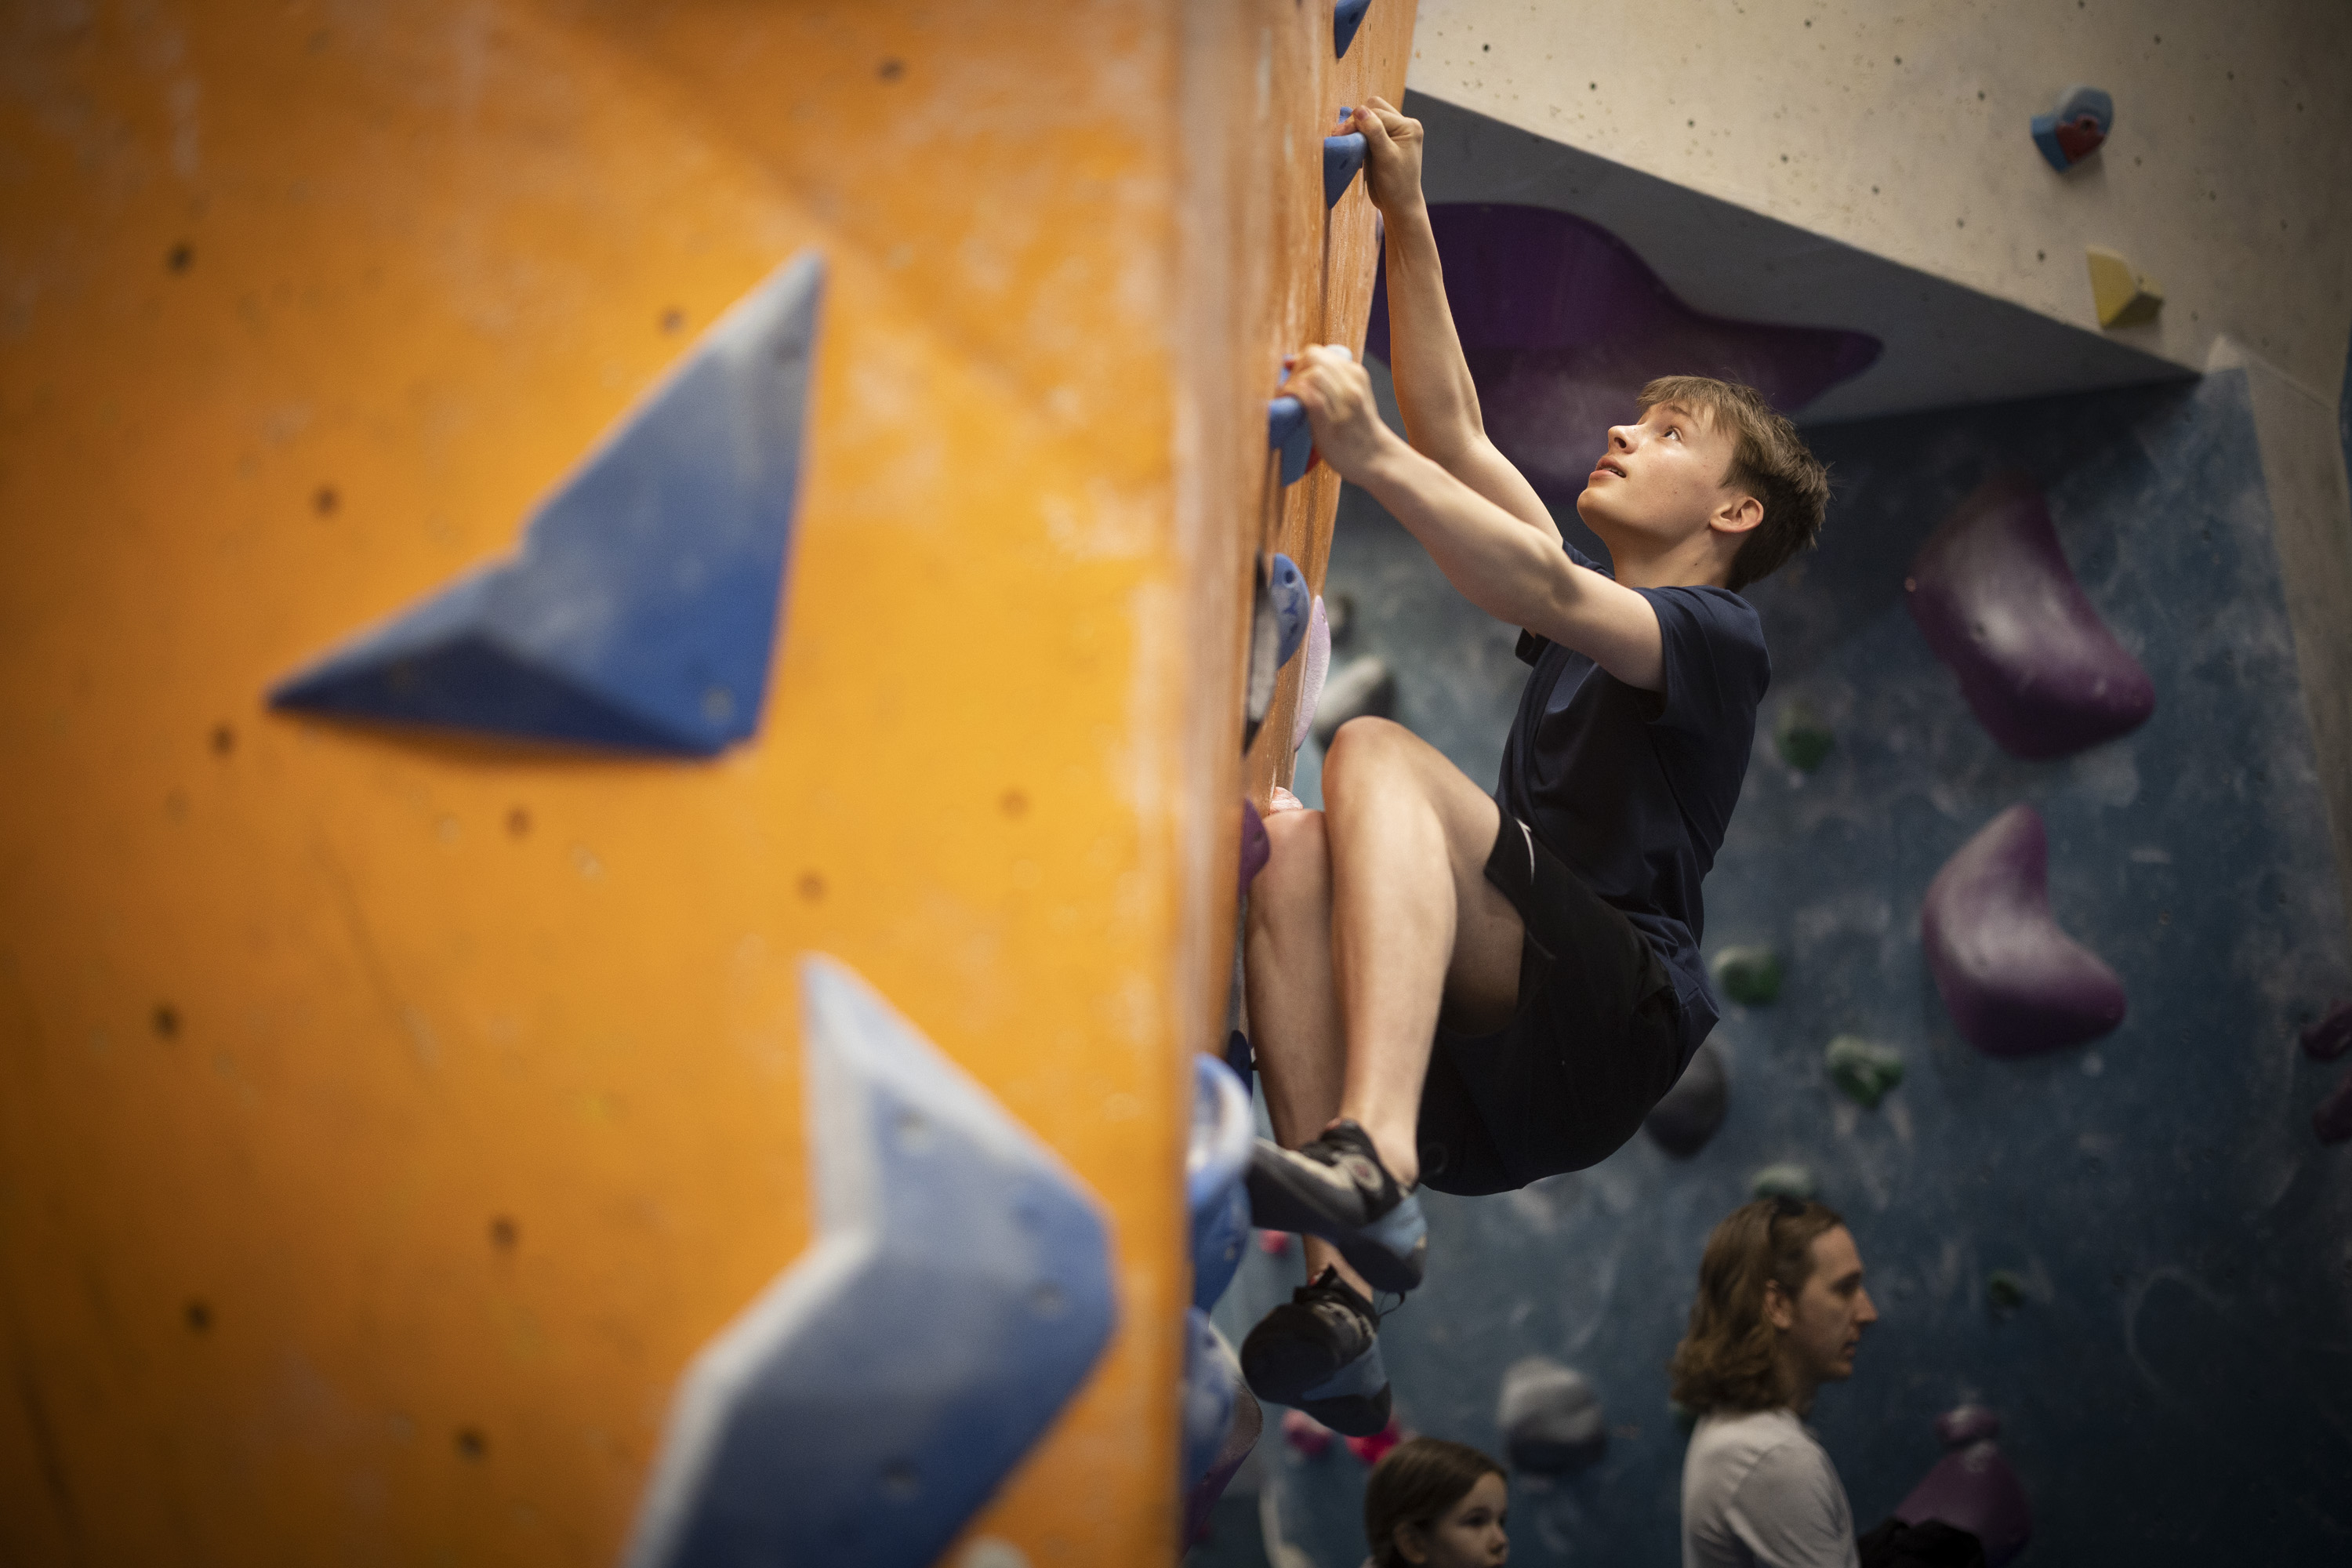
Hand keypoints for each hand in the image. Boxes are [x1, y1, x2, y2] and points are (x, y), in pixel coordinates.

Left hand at [1285, 344, 1392, 480]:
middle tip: (1289, 388)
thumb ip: (1335, 381)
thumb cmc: (1358, 430)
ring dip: (1293, 383)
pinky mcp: (1332, 423)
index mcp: (1355, 374)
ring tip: (1287, 398)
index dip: (1298, 361)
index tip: (1292, 375)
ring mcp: (1344, 403)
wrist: (1377, 459)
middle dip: (1294, 369)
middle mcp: (1352, 384)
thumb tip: (1300, 369)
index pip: (1317, 352)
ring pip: (1312, 374)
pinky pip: (1311, 398)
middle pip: (1312, 357)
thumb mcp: (1354, 396)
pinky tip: (1289, 403)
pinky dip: (1296, 395)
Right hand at [1350, 96, 1424, 216]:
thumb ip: (1375, 132)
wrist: (1399, 206)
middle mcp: (1403, 126)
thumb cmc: (1396, 185)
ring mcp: (1393, 133)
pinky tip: (1354, 147)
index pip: (1378, 114)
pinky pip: (1368, 130)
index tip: (1339, 134)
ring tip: (1346, 141)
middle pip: (1374, 109)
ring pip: (1370, 118)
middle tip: (1342, 136)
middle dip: (1358, 120)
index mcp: (1408, 126)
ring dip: (1357, 127)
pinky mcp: (1383, 142)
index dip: (1357, 122)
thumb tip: (1360, 110)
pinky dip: (1358, 136)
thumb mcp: (1386, 158)